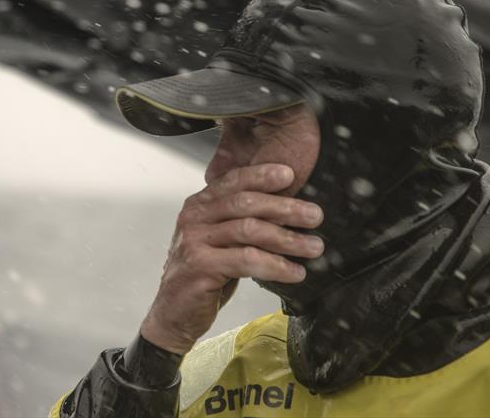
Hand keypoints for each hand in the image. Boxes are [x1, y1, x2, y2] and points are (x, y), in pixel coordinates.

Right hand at [140, 163, 323, 353]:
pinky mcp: (200, 266)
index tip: (290, 175)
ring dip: (288, 239)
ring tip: (314, 247)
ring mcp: (194, 242)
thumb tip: (288, 211)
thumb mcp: (219, 243)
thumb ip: (240, 223)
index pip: (232, 181)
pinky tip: (295, 273)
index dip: (261, 175)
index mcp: (198, 207)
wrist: (174, 314)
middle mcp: (193, 219)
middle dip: (285, 207)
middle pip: (245, 203)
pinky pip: (247, 260)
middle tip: (315, 215)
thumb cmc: (203, 277)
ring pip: (250, 230)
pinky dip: (277, 266)